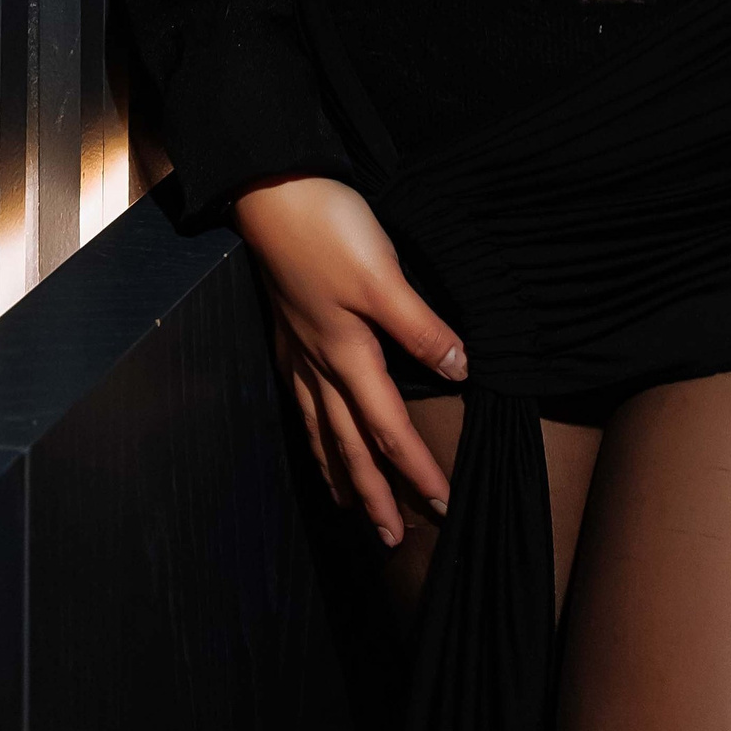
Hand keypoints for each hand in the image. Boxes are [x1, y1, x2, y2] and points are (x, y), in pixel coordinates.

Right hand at [233, 174, 467, 545]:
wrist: (271, 191)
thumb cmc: (328, 228)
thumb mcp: (382, 274)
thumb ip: (419, 325)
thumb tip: (459, 369)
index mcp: (347, 353)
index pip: (388, 427)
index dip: (415, 468)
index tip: (441, 504)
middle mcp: (319, 362)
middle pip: (350, 445)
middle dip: (373, 495)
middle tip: (392, 539)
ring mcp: (298, 350)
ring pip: (321, 429)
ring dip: (339, 473)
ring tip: (349, 507)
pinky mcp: (287, 331)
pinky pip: (301, 402)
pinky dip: (312, 434)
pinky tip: (314, 435)